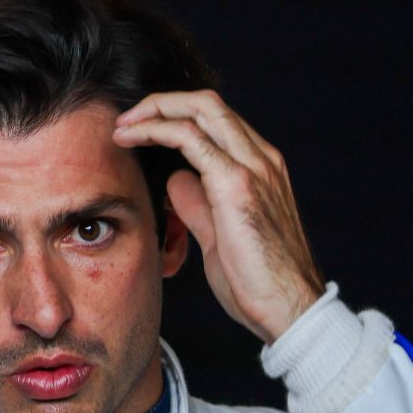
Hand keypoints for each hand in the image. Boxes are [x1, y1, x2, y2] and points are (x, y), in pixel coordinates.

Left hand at [113, 90, 325, 342]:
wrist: (290, 308)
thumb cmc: (260, 283)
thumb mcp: (220, 236)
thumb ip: (200, 205)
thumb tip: (177, 181)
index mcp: (262, 169)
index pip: (217, 122)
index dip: (176, 117)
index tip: (141, 132)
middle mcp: (262, 158)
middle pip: (208, 104)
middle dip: (161, 103)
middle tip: (126, 121)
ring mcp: (253, 167)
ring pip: (201, 109)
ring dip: (154, 110)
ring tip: (122, 127)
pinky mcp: (237, 183)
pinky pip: (190, 137)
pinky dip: (155, 129)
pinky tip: (131, 138)